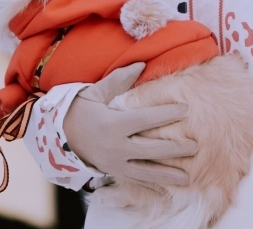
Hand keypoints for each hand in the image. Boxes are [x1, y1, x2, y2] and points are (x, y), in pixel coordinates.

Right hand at [63, 63, 196, 186]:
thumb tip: (141, 64)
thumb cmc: (78, 111)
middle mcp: (116, 146)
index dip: (167, 113)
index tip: (185, 109)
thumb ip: (119, 80)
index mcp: (113, 124)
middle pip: (151, 149)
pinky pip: (135, 182)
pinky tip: (167, 189)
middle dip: (175, 148)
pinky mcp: (113, 173)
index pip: (146, 119)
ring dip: (168, 174)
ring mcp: (115, 163)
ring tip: (188, 177)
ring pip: (146, 171)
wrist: (57, 136)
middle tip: (195, 146)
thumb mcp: (95, 93)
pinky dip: (152, 186)